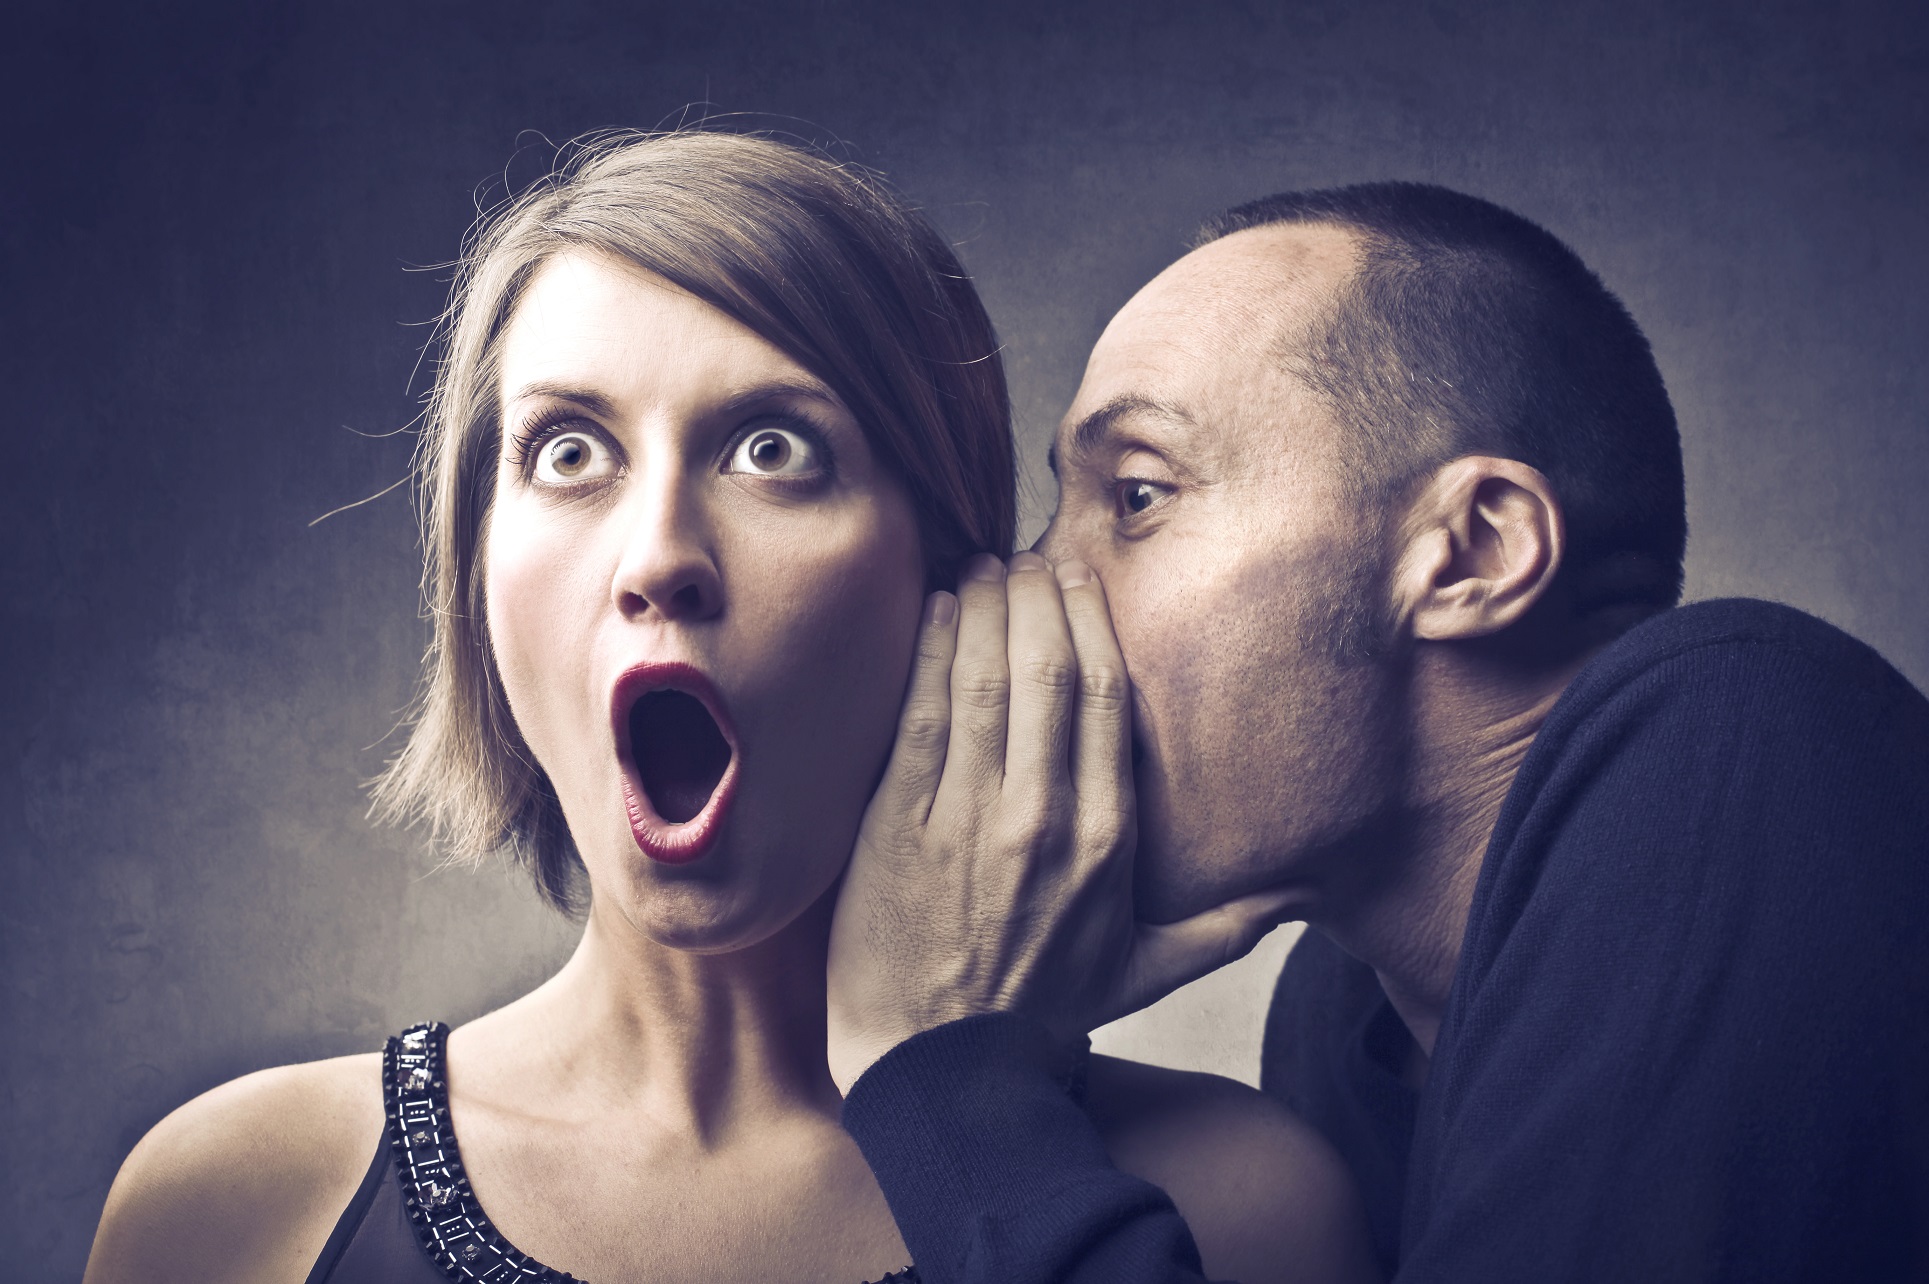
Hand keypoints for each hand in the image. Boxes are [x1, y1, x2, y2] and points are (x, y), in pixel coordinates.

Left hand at [826, 552, 1299, 1093]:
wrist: (944, 1073)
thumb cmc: (1040, 1015)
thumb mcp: (1147, 973)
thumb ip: (1226, 929)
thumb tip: (1297, 902)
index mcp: (1109, 838)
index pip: (1109, 699)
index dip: (1093, 625)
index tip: (1080, 581)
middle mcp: (1045, 816)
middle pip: (1049, 671)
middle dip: (1039, 597)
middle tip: (1027, 556)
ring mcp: (967, 818)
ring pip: (983, 680)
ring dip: (982, 609)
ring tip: (981, 568)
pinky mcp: (898, 827)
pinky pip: (919, 716)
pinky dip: (926, 653)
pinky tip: (931, 608)